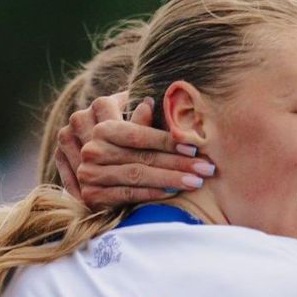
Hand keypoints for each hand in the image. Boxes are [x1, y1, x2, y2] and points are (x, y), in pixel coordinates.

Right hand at [57, 94, 213, 207]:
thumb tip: (151, 100)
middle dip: (178, 162)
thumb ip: (138, 122)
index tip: (195, 147)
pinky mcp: (93, 196)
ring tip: (196, 181)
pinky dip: (152, 194)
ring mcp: (90, 174)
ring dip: (170, 179)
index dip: (167, 141)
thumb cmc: (120, 154)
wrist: (97, 184)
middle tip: (206, 167)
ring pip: (137, 175)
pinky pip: (128, 194)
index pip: (138, 134)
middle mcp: (93, 150)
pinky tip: (173, 193)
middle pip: (142, 156)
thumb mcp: (129, 135)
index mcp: (102, 129)